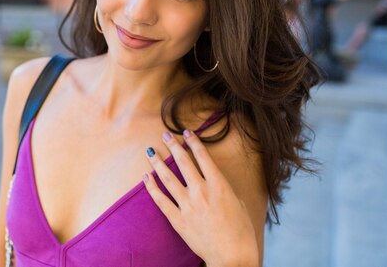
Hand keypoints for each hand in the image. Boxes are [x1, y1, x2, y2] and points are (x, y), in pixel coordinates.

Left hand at [143, 130, 258, 266]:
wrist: (232, 258)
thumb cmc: (241, 232)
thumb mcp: (238, 203)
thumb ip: (223, 188)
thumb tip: (213, 180)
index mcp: (219, 185)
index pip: (203, 157)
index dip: (193, 142)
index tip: (186, 132)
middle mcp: (202, 192)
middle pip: (184, 162)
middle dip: (173, 146)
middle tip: (165, 135)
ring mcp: (188, 206)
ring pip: (168, 178)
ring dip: (158, 163)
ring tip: (151, 151)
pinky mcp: (178, 220)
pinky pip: (160, 200)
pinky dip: (152, 187)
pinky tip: (146, 177)